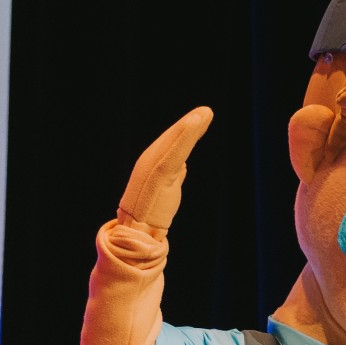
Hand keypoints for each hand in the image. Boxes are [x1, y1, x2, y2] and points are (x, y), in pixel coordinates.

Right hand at [117, 106, 212, 231]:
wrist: (138, 233)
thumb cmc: (151, 215)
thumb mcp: (165, 191)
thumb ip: (173, 176)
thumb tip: (182, 167)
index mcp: (151, 165)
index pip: (169, 144)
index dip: (184, 131)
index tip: (200, 119)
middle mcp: (149, 161)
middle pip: (172, 139)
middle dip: (189, 124)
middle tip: (207, 111)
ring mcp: (152, 167)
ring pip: (174, 143)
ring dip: (190, 126)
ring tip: (206, 113)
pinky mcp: (159, 174)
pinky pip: (175, 152)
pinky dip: (186, 136)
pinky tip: (196, 123)